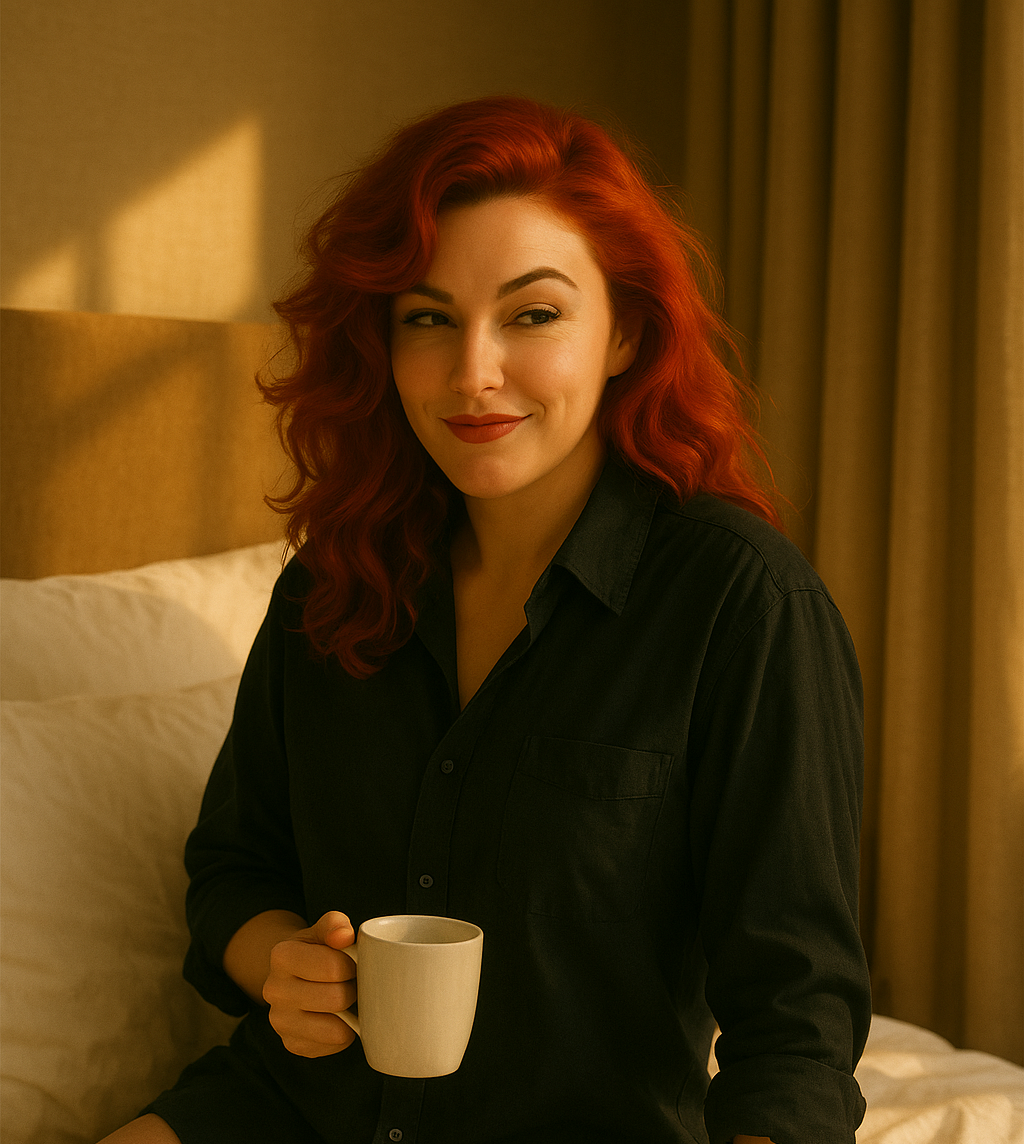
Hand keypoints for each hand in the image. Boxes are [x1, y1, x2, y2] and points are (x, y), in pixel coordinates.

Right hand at [261, 910, 357, 1057]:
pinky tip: (338, 1017)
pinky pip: (333, 1046)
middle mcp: (273, 990)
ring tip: (346, 999)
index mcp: (282, 956)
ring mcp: (280, 1021)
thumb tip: (344, 935)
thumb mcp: (324, 930)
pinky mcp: (292, 1044)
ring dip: (350, 1014)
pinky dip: (343, 1032)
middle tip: (351, 982)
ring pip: (336, 1029)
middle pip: (337, 998)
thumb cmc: (318, 950)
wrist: (294, 975)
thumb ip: (335, 924)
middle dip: (352, 989)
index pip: (334, 967)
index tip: (351, 962)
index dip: (352, 965)